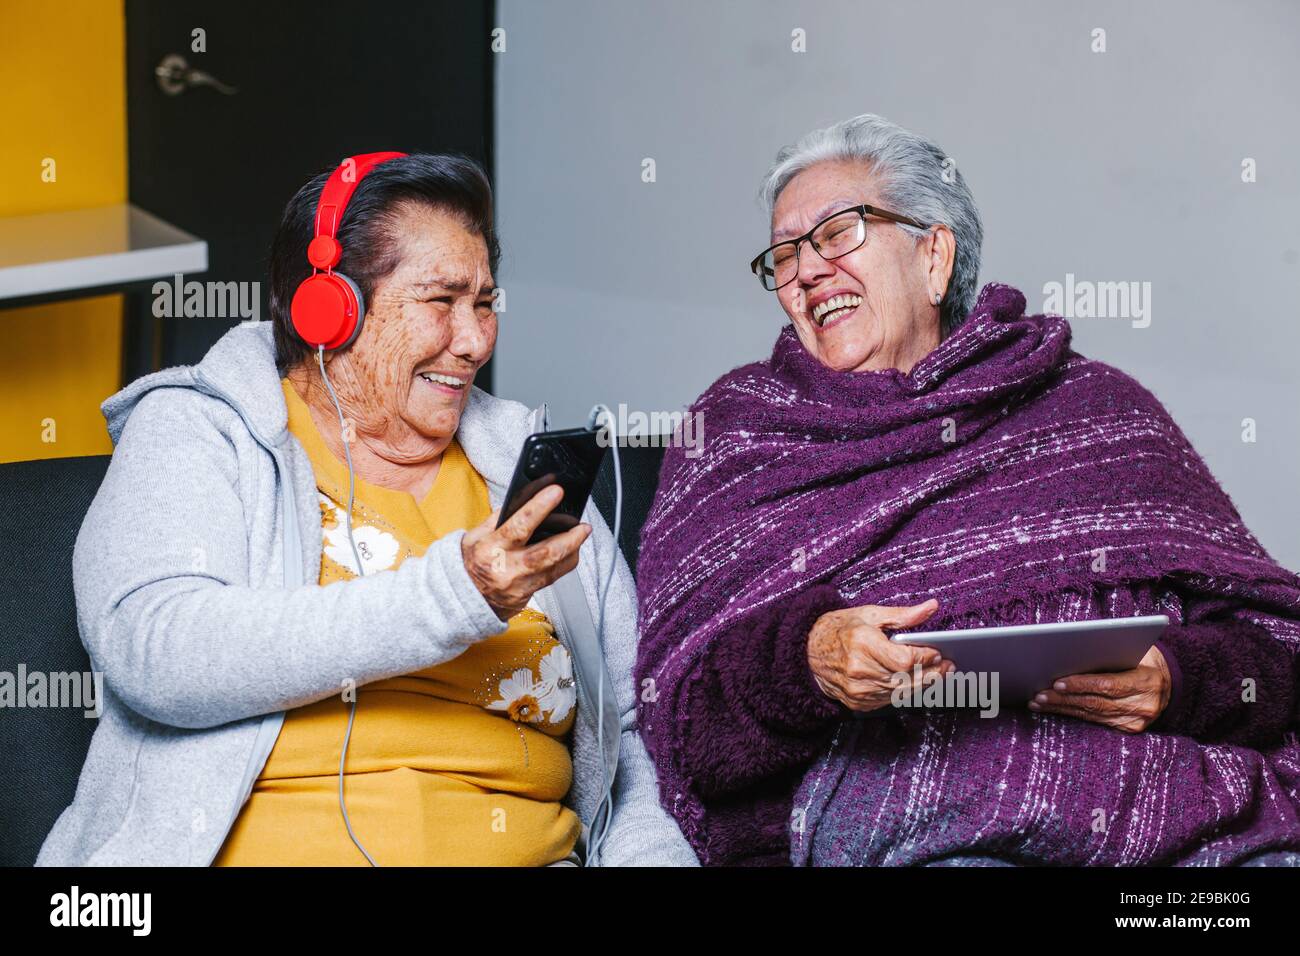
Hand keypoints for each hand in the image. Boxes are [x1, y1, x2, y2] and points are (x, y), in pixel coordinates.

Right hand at [461, 484, 590, 620]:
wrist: (463, 599)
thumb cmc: (470, 563)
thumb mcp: (474, 536)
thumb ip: (497, 519)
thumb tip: (524, 501)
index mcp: (490, 548)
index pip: (519, 526)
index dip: (540, 507)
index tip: (556, 492)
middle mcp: (507, 568)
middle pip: (546, 552)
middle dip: (570, 537)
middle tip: (583, 525)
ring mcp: (519, 585)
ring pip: (555, 567)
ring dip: (573, 550)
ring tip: (581, 534)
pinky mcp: (528, 595)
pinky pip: (553, 578)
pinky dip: (565, 563)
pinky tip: (570, 552)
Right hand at [806, 599, 952, 712]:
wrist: (808, 652)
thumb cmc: (839, 629)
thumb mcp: (870, 614)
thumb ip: (903, 614)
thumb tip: (931, 607)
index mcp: (862, 643)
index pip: (905, 660)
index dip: (926, 658)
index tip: (939, 652)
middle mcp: (859, 670)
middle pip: (907, 679)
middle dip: (933, 673)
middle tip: (948, 665)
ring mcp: (858, 690)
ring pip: (902, 692)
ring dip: (924, 684)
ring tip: (937, 673)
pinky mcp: (858, 703)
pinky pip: (890, 701)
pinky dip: (906, 692)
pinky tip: (916, 682)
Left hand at [1028, 646, 1171, 731]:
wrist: (1169, 682)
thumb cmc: (1143, 658)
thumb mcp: (1133, 651)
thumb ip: (1109, 653)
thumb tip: (1070, 653)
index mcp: (1147, 682)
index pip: (1108, 685)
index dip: (1082, 685)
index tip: (1057, 683)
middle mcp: (1143, 705)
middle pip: (1096, 703)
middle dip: (1064, 699)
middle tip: (1039, 694)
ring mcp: (1136, 720)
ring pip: (1092, 714)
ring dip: (1063, 708)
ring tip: (1039, 702)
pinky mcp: (1128, 728)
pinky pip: (1095, 720)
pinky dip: (1073, 713)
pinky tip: (1055, 709)